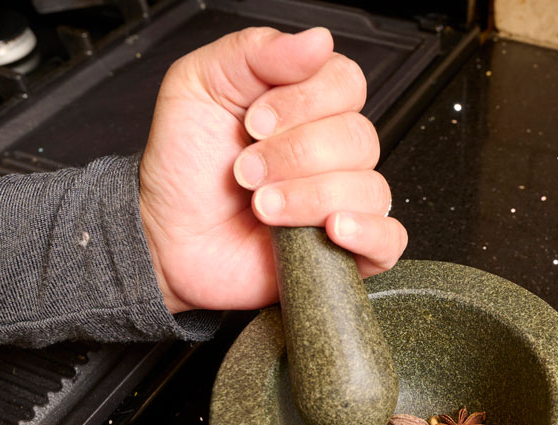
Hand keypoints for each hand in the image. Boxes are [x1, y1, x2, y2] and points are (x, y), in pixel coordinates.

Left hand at [138, 27, 406, 313]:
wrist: (166, 237)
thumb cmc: (184, 168)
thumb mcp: (199, 85)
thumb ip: (255, 52)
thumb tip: (317, 40)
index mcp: (307, 105)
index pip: (346, 83)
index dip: (304, 102)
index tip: (254, 121)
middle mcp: (332, 152)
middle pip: (358, 138)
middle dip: (294, 155)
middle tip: (247, 172)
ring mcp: (345, 201)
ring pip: (368, 187)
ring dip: (308, 198)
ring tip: (263, 208)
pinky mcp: (350, 251)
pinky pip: (390, 239)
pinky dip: (366, 233)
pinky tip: (331, 230)